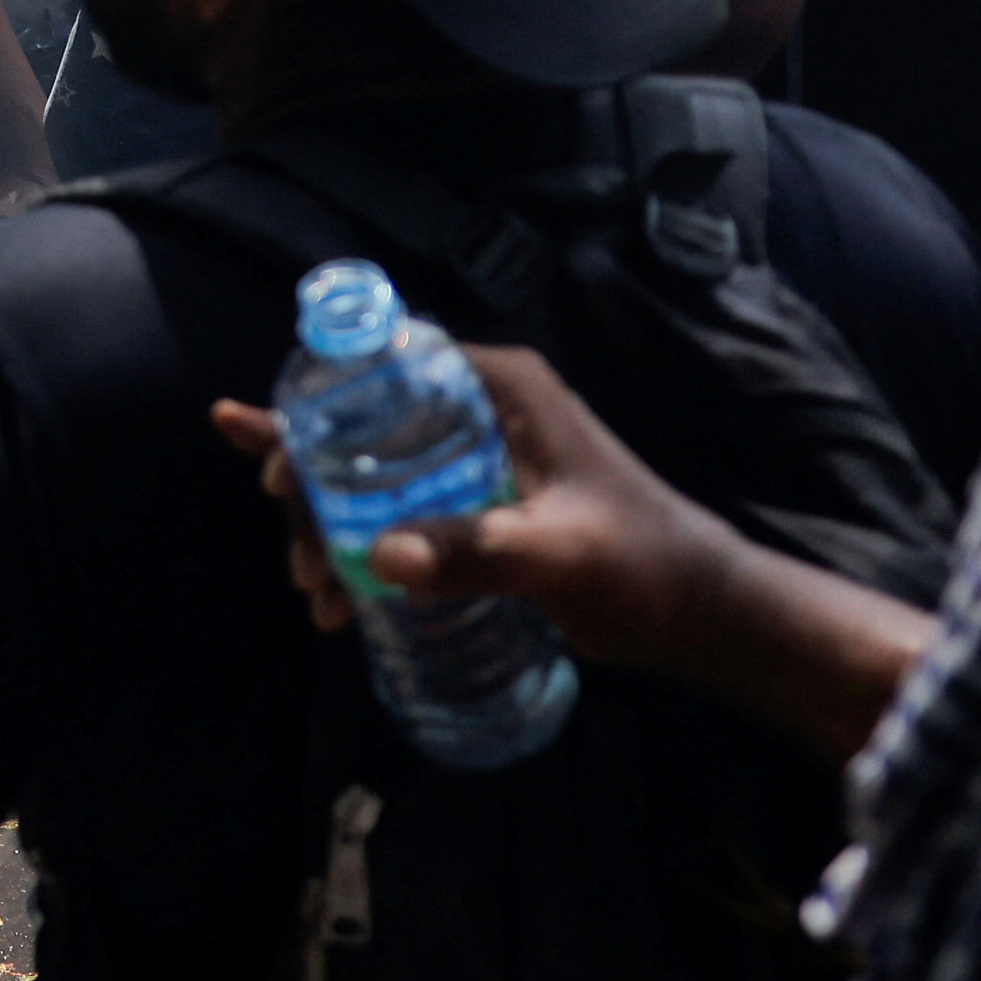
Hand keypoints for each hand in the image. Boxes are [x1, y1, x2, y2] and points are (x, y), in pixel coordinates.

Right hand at [220, 348, 737, 666]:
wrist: (702, 616)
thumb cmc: (646, 567)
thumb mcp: (562, 557)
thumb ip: (478, 552)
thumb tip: (380, 558)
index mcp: (502, 389)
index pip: (387, 365)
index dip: (318, 406)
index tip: (278, 462)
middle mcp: (481, 409)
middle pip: (362, 427)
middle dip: (313, 489)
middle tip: (300, 556)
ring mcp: (476, 458)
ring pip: (370, 475)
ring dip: (330, 528)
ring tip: (317, 592)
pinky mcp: (477, 503)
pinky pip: (396, 510)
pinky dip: (358, 547)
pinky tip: (334, 596)